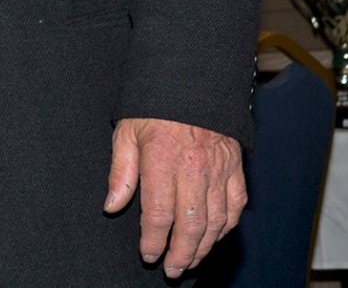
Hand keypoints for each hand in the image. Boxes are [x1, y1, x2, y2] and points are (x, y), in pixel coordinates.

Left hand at [104, 117, 245, 278]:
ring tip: (190, 260)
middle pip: (191, 224)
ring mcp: (219, 169)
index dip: (154, 240)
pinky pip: (234, 206)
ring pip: (215, 221)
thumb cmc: (155, 105)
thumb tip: (111, 205)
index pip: (159, 214)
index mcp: (163, 159)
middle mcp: (194, 168)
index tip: (148, 253)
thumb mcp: (127, 132)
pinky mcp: (235, 167)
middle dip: (181, 253)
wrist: (192, 79)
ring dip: (203, 246)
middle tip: (172, 270)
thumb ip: (121, 172)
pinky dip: (225, 227)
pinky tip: (214, 237)